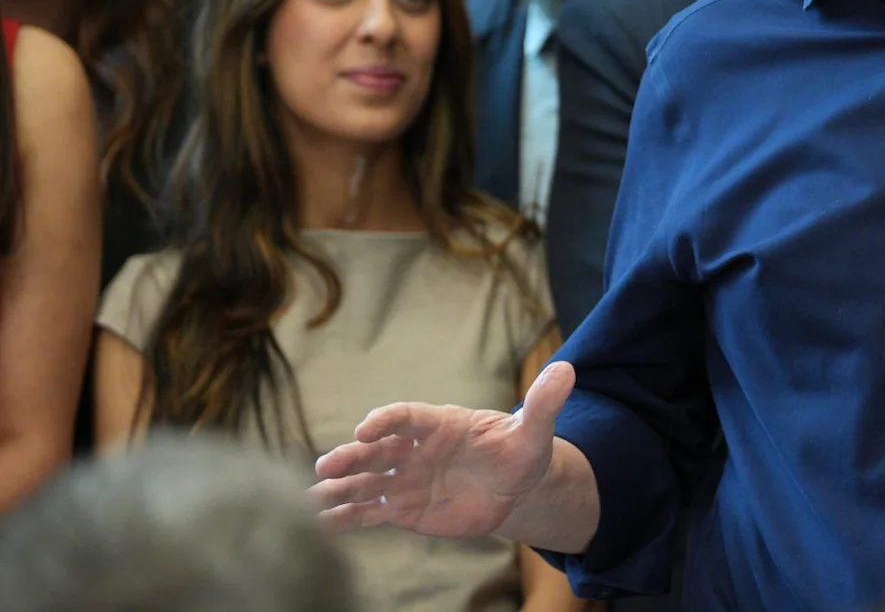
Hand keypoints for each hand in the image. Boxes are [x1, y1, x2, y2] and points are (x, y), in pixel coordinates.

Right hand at [311, 361, 574, 537]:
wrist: (515, 488)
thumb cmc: (521, 452)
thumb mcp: (534, 431)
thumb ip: (543, 403)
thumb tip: (568, 369)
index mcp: (440, 422)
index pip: (406, 416)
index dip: (385, 420)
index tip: (366, 429)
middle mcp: (414, 449)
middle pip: (376, 450)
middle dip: (351, 456)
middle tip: (326, 464)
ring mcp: (405, 478)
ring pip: (365, 482)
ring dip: (338, 487)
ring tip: (308, 498)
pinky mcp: (403, 509)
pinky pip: (369, 513)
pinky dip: (344, 518)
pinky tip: (319, 525)